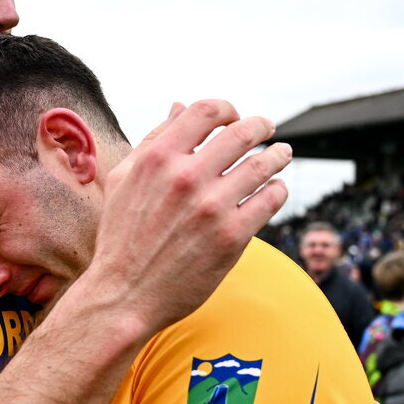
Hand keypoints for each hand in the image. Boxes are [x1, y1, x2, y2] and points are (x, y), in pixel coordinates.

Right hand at [90, 100, 290, 337]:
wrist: (124, 295)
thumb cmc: (122, 238)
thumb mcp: (124, 181)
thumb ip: (152, 141)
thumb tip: (178, 108)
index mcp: (157, 159)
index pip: (207, 111)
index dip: (228, 109)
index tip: (234, 118)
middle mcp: (186, 178)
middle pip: (242, 132)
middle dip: (261, 126)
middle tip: (267, 131)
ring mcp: (211, 207)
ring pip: (263, 164)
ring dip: (277, 155)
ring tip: (281, 156)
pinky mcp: (232, 237)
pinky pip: (270, 200)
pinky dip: (277, 189)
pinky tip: (274, 190)